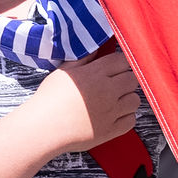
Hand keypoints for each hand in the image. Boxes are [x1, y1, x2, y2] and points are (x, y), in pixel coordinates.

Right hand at [31, 45, 147, 155]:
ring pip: (135, 100)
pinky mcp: (111, 130)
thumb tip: (97, 48)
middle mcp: (107, 91)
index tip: (116, 69)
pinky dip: (125, 117)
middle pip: (133, 79)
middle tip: (115, 85)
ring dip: (127, 99)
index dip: (121, 64)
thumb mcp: (64, 71)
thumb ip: (84, 58)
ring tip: (114, 101)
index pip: (122, 61)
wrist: (43, 127)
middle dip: (126, 80)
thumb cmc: (49, 98)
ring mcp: (111, 111)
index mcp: (95, 73)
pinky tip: (113, 115)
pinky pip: (131, 120)